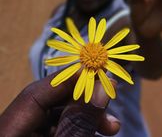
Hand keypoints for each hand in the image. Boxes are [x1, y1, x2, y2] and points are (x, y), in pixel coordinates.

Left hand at [0, 72, 119, 136]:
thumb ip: (79, 121)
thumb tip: (102, 87)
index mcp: (6, 132)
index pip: (33, 95)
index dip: (66, 79)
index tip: (94, 70)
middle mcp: (13, 131)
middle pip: (48, 103)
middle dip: (82, 101)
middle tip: (109, 98)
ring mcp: (25, 136)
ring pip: (56, 116)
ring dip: (85, 117)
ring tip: (112, 126)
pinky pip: (57, 128)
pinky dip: (78, 127)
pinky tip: (97, 131)